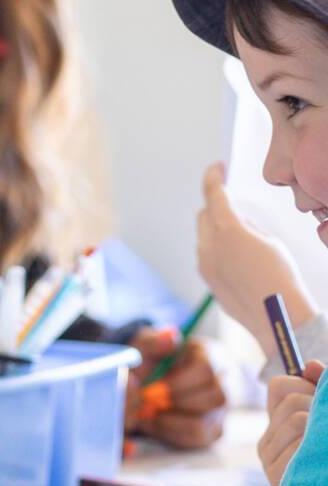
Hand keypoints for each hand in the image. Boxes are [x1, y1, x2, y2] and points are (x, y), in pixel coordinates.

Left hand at [127, 328, 226, 448]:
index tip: (151, 388)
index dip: (178, 383)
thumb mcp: (145, 345)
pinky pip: (200, 438)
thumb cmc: (150, 360)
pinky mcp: (214, 429)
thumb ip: (153, 341)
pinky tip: (152, 423)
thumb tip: (171, 337)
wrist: (148, 381)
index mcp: (211, 355)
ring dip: (171, 422)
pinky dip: (172, 433)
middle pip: (215, 398)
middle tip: (146, 404)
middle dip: (175, 403)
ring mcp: (222, 408)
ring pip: (208, 423)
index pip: (207, 370)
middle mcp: (225, 382)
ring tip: (146, 414)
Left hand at [197, 162, 316, 347]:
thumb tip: (235, 222)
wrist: (277, 317)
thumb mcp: (270, 241)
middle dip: (215, 206)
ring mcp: (203, 264)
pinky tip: (237, 258)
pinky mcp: (206, 280)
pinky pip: (207, 256)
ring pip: (204, 237)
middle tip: (232, 204)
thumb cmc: (281, 276)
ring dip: (216, 230)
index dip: (213, 177)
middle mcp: (208, 245)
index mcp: (226, 229)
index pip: (213, 194)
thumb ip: (247, 227)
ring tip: (240, 236)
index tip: (216, 168)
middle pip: (204, 215)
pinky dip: (217, 249)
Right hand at [259, 359, 324, 485]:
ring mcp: (269, 459)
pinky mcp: (276, 474)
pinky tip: (320, 460)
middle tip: (326, 430)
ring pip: (299, 418)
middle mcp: (267, 441)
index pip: (280, 386)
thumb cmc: (327, 462)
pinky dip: (318, 447)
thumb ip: (321, 392)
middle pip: (293, 401)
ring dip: (322, 428)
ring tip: (324, 447)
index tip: (320, 403)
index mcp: (277, 426)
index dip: (305, 386)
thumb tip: (313, 366)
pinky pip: (302, 442)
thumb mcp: (325, 423)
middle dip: (320, 408)